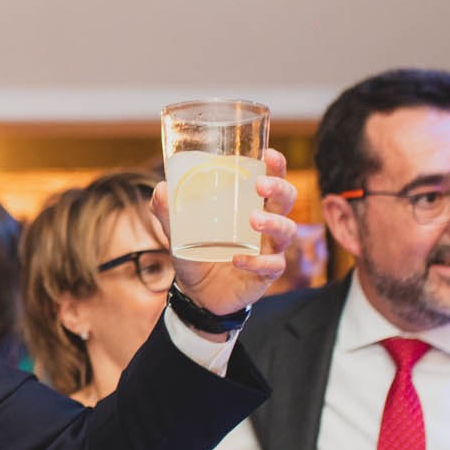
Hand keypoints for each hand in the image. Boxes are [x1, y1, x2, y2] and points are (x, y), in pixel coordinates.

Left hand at [154, 147, 297, 317]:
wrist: (198, 294)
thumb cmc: (196, 253)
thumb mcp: (178, 231)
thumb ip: (168, 211)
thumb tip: (162, 188)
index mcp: (249, 205)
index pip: (271, 180)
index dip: (276, 166)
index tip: (268, 155)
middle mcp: (266, 224)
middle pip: (287, 200)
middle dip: (279, 188)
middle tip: (260, 185)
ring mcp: (269, 249)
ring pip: (287, 230)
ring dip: (273, 223)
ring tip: (253, 220)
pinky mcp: (267, 273)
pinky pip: (272, 265)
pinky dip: (256, 261)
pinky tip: (237, 259)